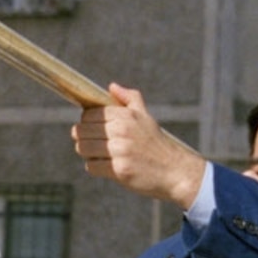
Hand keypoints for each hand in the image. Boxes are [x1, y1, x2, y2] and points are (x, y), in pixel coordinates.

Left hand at [71, 84, 209, 210]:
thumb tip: (112, 86)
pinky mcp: (119, 169)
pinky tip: (107, 166)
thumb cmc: (156, 143)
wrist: (175, 170)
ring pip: (83, 148)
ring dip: (87, 153)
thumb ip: (130, 99)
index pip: (88, 114)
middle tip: (94, 144)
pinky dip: (95, 167)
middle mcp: (122, 130)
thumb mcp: (146, 117)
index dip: (87, 122)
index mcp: (126, 115)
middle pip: (81, 131)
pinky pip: (91, 166)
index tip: (94, 129)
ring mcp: (120, 150)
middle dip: (83, 138)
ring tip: (99, 154)